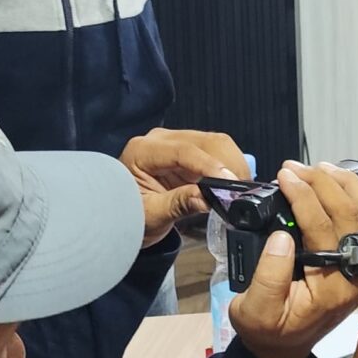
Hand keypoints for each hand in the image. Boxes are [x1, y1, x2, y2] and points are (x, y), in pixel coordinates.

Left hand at [117, 127, 245, 244]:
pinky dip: (227, 166)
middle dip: (227, 164)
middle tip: (241, 191)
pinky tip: (230, 184)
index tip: (230, 182)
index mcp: (142, 151)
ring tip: (238, 190)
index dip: (209, 165)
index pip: (183, 151)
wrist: (116, 217)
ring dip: (231, 164)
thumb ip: (177, 204)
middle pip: (204, 141)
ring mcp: (174, 143)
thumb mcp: (150, 216)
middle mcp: (159, 140)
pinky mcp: (186, 151)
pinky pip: (215, 152)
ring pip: (215, 143)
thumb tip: (207, 199)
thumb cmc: (126, 216)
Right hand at [225, 161, 357, 357]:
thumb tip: (282, 236)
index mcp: (332, 288)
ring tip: (318, 168)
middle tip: (293, 167)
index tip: (283, 176)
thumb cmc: (267, 327)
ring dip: (348, 182)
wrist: (287, 344)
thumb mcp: (254, 311)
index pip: (323, 228)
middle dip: (322, 182)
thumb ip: (267, 278)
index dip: (303, 196)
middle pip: (350, 214)